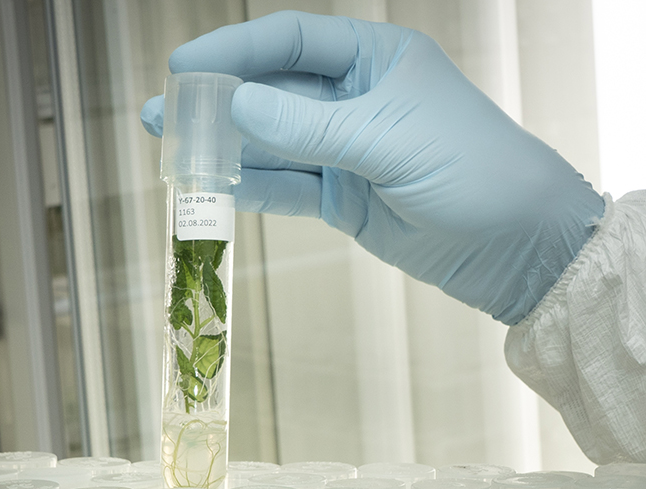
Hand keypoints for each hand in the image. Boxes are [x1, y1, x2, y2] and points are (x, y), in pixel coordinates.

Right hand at [141, 11, 603, 324]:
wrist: (522, 249)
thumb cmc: (475, 172)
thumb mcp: (389, 142)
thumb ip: (309, 127)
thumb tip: (235, 106)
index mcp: (375, 60)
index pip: (291, 43)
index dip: (235, 50)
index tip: (185, 66)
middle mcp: (354, 98)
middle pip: (271, 92)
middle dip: (216, 102)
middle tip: (162, 113)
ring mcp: (345, 149)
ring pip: (271, 142)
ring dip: (224, 147)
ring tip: (171, 149)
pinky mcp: (342, 196)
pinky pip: (284, 186)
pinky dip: (250, 187)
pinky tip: (212, 188)